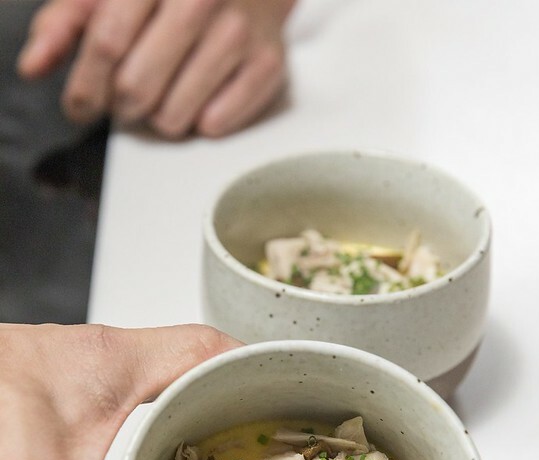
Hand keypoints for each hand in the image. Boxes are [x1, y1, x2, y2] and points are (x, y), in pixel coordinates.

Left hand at [17, 0, 295, 137]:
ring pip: (174, 116)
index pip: (107, 43)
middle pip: (137, 88)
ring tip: (165, 93)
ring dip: (159, 117)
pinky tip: (200, 94)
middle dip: (120, 106)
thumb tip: (34, 63)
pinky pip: (215, 124)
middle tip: (125, 98)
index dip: (85, 87)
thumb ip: (68, 20)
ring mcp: (239, 32)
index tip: (80, 106)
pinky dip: (200, 121)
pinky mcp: (268, 64)